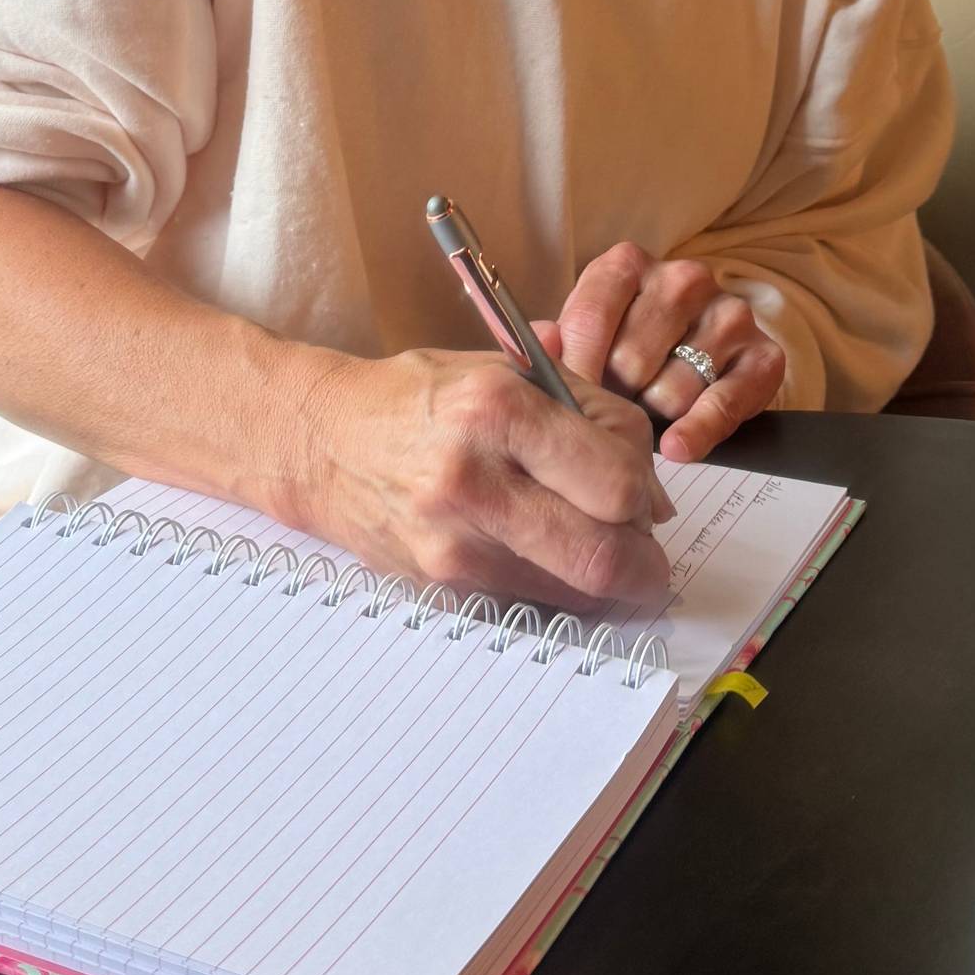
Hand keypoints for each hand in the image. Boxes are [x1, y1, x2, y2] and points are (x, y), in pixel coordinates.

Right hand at [288, 349, 672, 615]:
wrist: (322, 443)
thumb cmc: (423, 400)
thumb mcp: (508, 373)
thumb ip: (593, 416)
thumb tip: (653, 494)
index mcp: (495, 409)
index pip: (614, 482)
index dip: (645, 495)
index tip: (643, 493)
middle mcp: (470, 480)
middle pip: (600, 557)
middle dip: (644, 566)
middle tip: (647, 555)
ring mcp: (450, 542)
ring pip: (571, 593)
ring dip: (604, 582)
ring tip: (594, 546)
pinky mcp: (439, 584)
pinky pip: (530, 602)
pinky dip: (556, 589)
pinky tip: (545, 555)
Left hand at [538, 242, 784, 465]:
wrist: (705, 363)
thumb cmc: (629, 352)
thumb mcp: (589, 341)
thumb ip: (560, 343)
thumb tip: (538, 342)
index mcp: (629, 266)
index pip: (591, 316)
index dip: (575, 369)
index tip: (565, 402)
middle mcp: (683, 279)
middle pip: (630, 358)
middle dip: (615, 397)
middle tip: (609, 417)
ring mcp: (728, 315)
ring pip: (673, 388)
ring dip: (653, 416)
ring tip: (646, 418)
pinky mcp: (764, 356)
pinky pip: (724, 403)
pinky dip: (696, 432)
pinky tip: (677, 449)